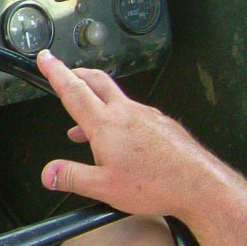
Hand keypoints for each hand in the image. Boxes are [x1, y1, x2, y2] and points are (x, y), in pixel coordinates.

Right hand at [36, 49, 234, 219]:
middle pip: (97, 81)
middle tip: (65, 73)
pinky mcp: (162, 123)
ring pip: (116, 99)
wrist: (200, 185)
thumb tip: (49, 173)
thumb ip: (72, 177)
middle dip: (77, 74)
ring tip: (85, 128)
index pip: (74, 90)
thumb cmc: (156, 184)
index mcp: (107, 124)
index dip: (56, 72)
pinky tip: (122, 140)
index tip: (46, 58)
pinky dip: (119, 118)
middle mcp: (127, 112)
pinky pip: (135, 113)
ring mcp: (147, 115)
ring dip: (97, 103)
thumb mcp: (104, 187)